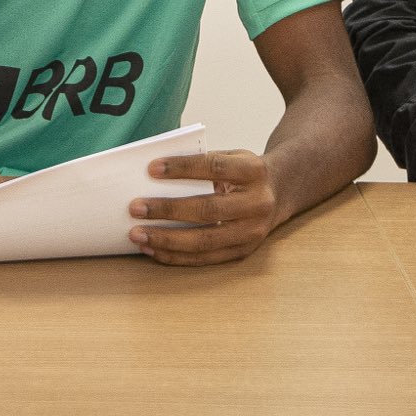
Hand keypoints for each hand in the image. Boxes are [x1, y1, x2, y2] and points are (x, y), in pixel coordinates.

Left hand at [128, 149, 276, 266]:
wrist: (279, 193)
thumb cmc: (243, 172)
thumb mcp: (231, 156)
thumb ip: (201, 162)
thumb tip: (152, 174)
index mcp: (253, 171)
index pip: (214, 167)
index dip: (182, 168)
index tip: (151, 168)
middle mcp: (257, 203)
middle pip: (208, 209)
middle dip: (167, 210)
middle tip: (136, 207)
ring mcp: (252, 232)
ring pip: (205, 240)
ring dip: (166, 239)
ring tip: (137, 234)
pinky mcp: (243, 252)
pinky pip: (205, 258)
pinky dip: (176, 256)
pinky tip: (153, 250)